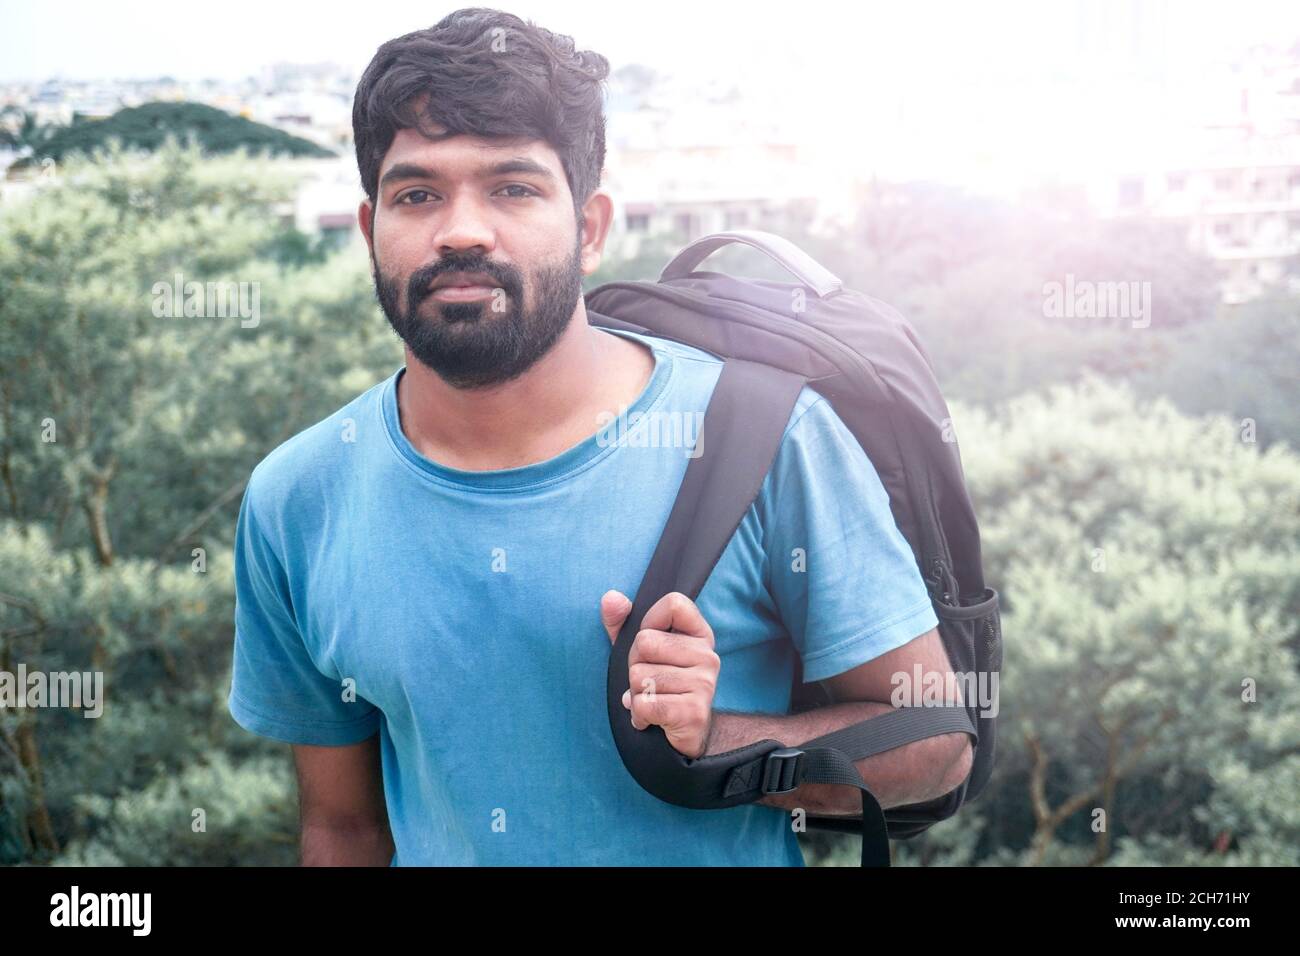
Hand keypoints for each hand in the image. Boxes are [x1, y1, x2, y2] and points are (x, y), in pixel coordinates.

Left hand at [601, 589, 719, 759]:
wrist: (683, 736)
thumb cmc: (659, 685)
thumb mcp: (638, 651)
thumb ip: (621, 623)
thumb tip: (611, 597)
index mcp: (699, 634)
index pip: (674, 604)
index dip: (650, 621)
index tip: (651, 644)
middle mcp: (707, 656)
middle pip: (645, 641)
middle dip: (634, 665)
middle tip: (649, 681)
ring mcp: (704, 684)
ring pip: (640, 676)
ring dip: (636, 693)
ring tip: (653, 700)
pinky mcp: (693, 712)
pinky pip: (644, 704)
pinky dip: (638, 714)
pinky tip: (651, 719)